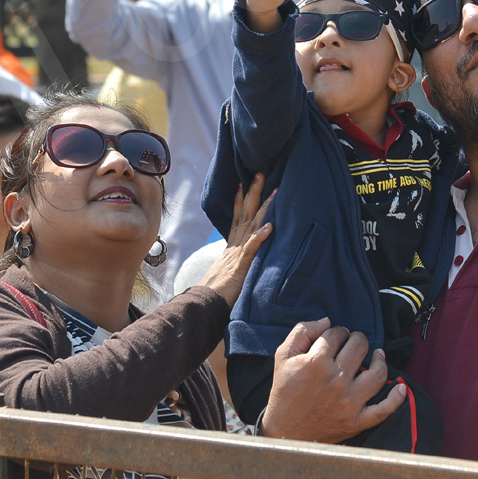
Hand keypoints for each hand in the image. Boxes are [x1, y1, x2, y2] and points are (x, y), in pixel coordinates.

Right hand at [200, 173, 273, 307]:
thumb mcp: (227, 275)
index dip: (240, 200)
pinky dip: (261, 236)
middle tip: (260, 172)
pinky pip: (252, 248)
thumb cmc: (216, 294)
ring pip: (250, 225)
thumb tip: (237, 263)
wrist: (204, 305)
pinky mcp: (241, 266)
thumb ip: (233, 265)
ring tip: (273, 190)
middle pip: (244, 214)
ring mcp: (237, 254)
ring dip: (262, 206)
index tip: (244, 183)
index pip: (236, 218)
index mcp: (230, 248)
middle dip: (252, 192)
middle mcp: (233, 246)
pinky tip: (271, 226)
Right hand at [259, 319, 405, 443]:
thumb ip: (302, 332)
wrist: (285, 430)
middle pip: (358, 347)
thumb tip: (327, 321)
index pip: (336, 334)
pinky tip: (401, 387)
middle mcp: (336, 380)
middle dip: (357, 339)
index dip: (337, 331)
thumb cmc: (284, 390)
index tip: (335, 336)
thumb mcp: (283, 356)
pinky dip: (396, 398)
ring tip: (377, 354)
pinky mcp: (357, 421)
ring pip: (377, 374)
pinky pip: (384, 409)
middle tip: (354, 342)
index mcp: (315, 363)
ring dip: (380, 360)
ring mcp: (349, 402)